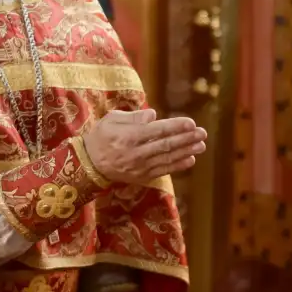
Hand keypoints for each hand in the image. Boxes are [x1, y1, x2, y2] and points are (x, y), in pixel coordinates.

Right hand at [83, 109, 207, 183]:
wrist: (89, 163)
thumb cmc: (101, 136)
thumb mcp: (111, 120)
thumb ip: (133, 117)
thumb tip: (153, 115)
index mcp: (129, 136)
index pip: (158, 130)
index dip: (176, 127)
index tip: (191, 123)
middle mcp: (137, 153)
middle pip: (166, 145)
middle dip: (186, 139)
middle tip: (202, 133)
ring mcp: (140, 167)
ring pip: (167, 158)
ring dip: (186, 151)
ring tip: (201, 145)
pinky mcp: (142, 176)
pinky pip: (163, 171)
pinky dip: (177, 166)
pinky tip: (190, 159)